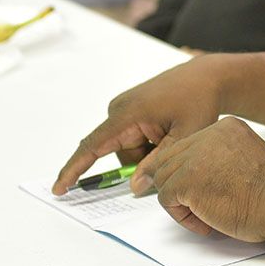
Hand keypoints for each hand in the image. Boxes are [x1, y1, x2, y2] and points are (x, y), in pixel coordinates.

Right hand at [51, 57, 223, 194]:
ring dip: (147, 153)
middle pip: (118, 155)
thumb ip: (158, 163)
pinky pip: (131, 140)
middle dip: (140, 162)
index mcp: (128, 113)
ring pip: (126, 150)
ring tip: (172, 134)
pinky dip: (148, 144)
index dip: (74, 169)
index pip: (93, 146)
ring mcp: (123, 109)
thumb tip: (133, 186)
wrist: (206, 78)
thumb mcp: (185, 136)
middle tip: (172, 147)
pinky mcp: (129, 110)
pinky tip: (166, 130)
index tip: (59, 188)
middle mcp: (119, 109)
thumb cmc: (198, 102)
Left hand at [132, 116, 264, 242]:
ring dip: (179, 201)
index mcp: (226, 128)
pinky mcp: (186, 180)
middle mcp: (208, 135)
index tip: (195, 188)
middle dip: (176, 184)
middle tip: (189, 206)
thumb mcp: (246, 157)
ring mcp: (195, 156)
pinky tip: (204, 222)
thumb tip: (200, 174)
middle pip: (171, 158)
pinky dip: (181, 216)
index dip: (187, 171)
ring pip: (164, 177)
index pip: (188, 145)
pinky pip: (166, 198)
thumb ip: (222, 158)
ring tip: (204, 215)